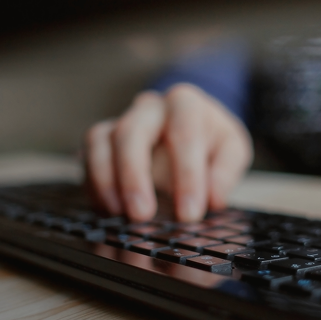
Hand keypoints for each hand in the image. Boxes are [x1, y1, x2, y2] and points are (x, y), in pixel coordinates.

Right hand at [83, 83, 252, 221]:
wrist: (191, 127)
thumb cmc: (210, 140)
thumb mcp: (231, 150)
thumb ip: (226, 172)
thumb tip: (212, 199)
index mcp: (185, 104)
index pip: (184, 134)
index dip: (186, 176)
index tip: (190, 214)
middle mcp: (149, 107)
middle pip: (131, 132)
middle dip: (133, 176)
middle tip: (142, 215)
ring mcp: (121, 120)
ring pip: (100, 140)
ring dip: (106, 180)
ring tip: (119, 214)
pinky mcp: (103, 139)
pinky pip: (88, 154)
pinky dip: (93, 183)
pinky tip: (107, 208)